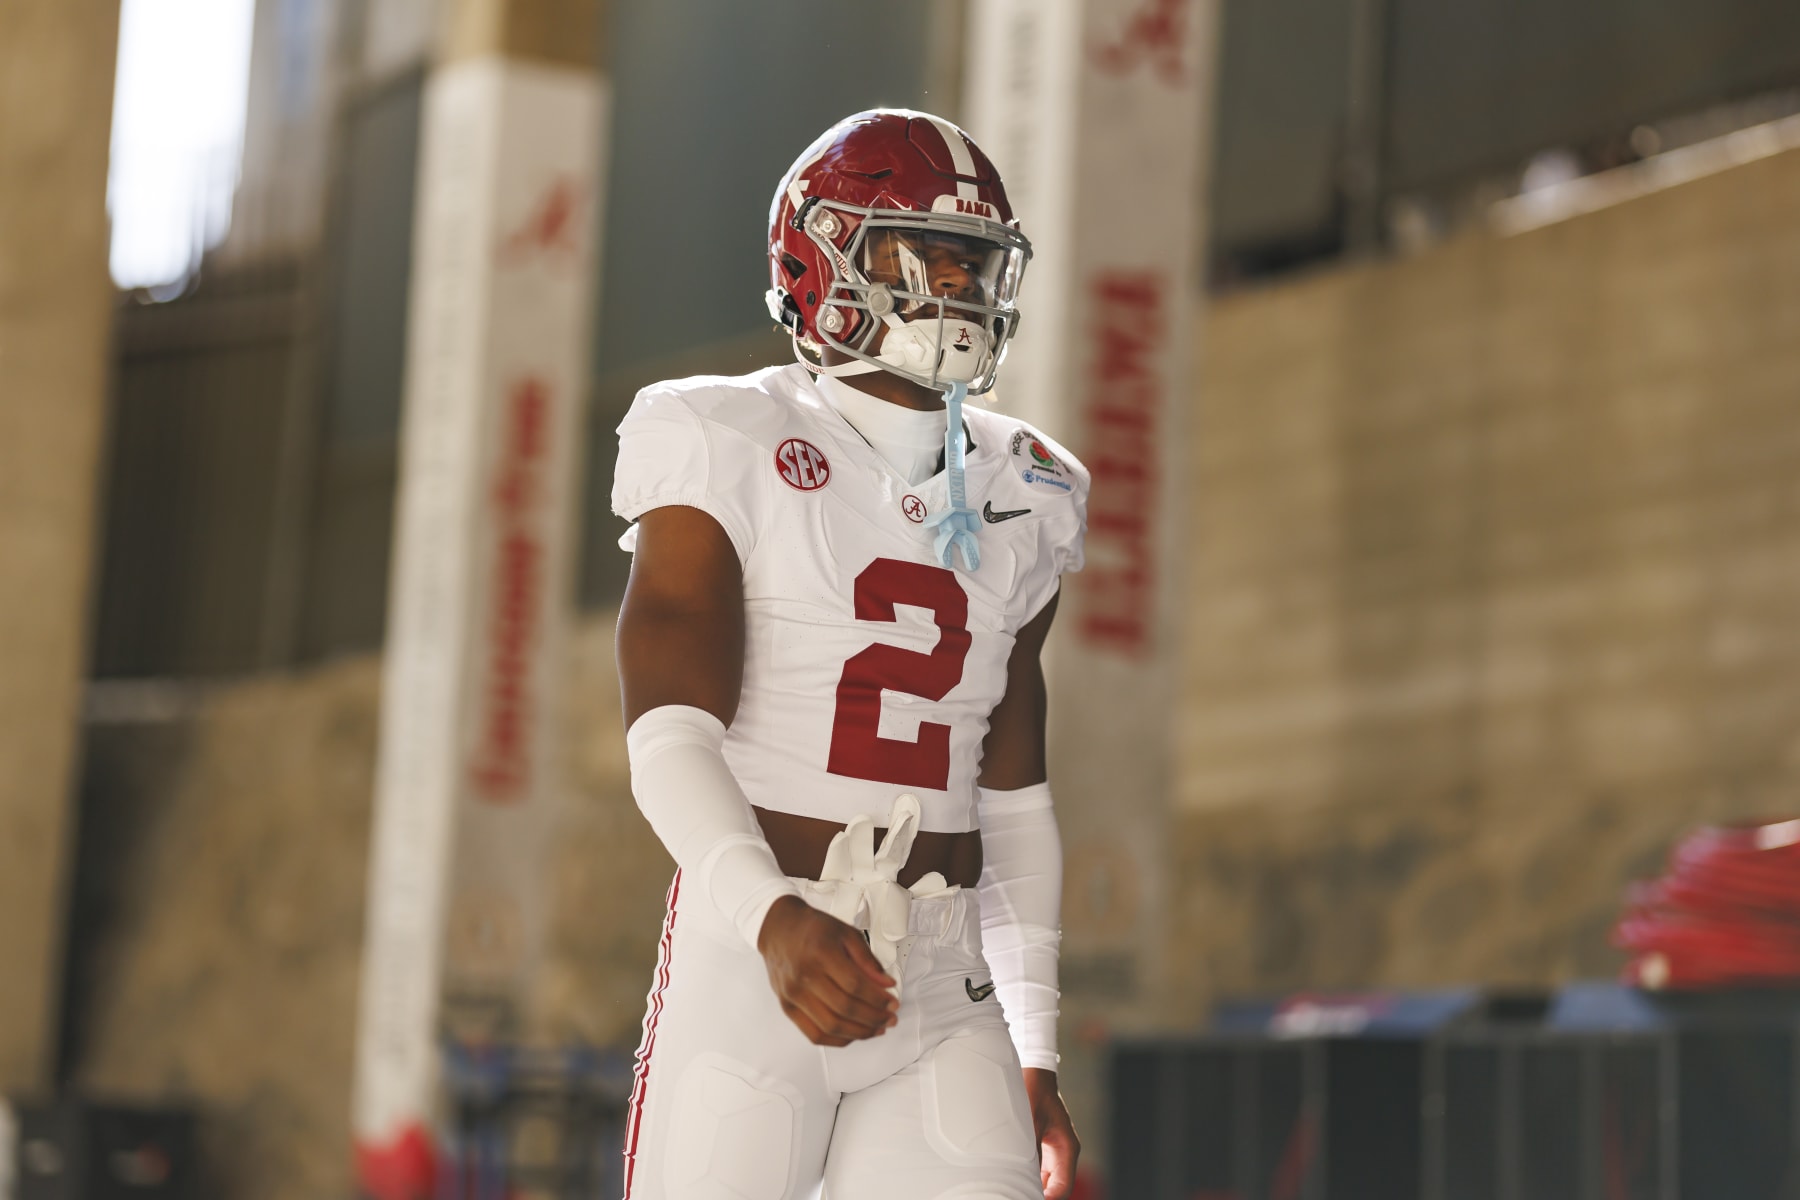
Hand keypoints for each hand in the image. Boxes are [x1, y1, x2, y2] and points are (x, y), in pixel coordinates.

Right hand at [757, 895, 897, 1045]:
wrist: (779, 930)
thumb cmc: (813, 929)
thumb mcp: (846, 933)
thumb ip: (867, 960)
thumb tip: (887, 985)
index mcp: (821, 953)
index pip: (855, 985)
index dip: (878, 999)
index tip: (892, 1003)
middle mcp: (804, 976)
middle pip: (845, 1008)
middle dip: (874, 1018)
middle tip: (890, 1018)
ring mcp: (793, 995)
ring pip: (831, 1026)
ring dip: (859, 1033)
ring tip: (877, 1029)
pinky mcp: (788, 1008)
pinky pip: (814, 1034)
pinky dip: (838, 1040)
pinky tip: (854, 1034)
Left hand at [1023, 1068, 1079, 1199]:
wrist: (1033, 1071)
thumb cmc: (1034, 1092)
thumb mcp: (1030, 1124)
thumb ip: (1031, 1153)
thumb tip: (1025, 1178)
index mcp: (1067, 1148)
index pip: (1063, 1188)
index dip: (1048, 1199)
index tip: (1028, 1197)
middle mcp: (1064, 1151)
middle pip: (1056, 1187)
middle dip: (1040, 1194)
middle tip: (1018, 1193)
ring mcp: (1055, 1149)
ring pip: (1047, 1179)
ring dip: (1034, 1186)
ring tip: (1014, 1188)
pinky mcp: (1044, 1145)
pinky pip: (1039, 1169)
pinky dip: (1029, 1175)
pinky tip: (1013, 1176)